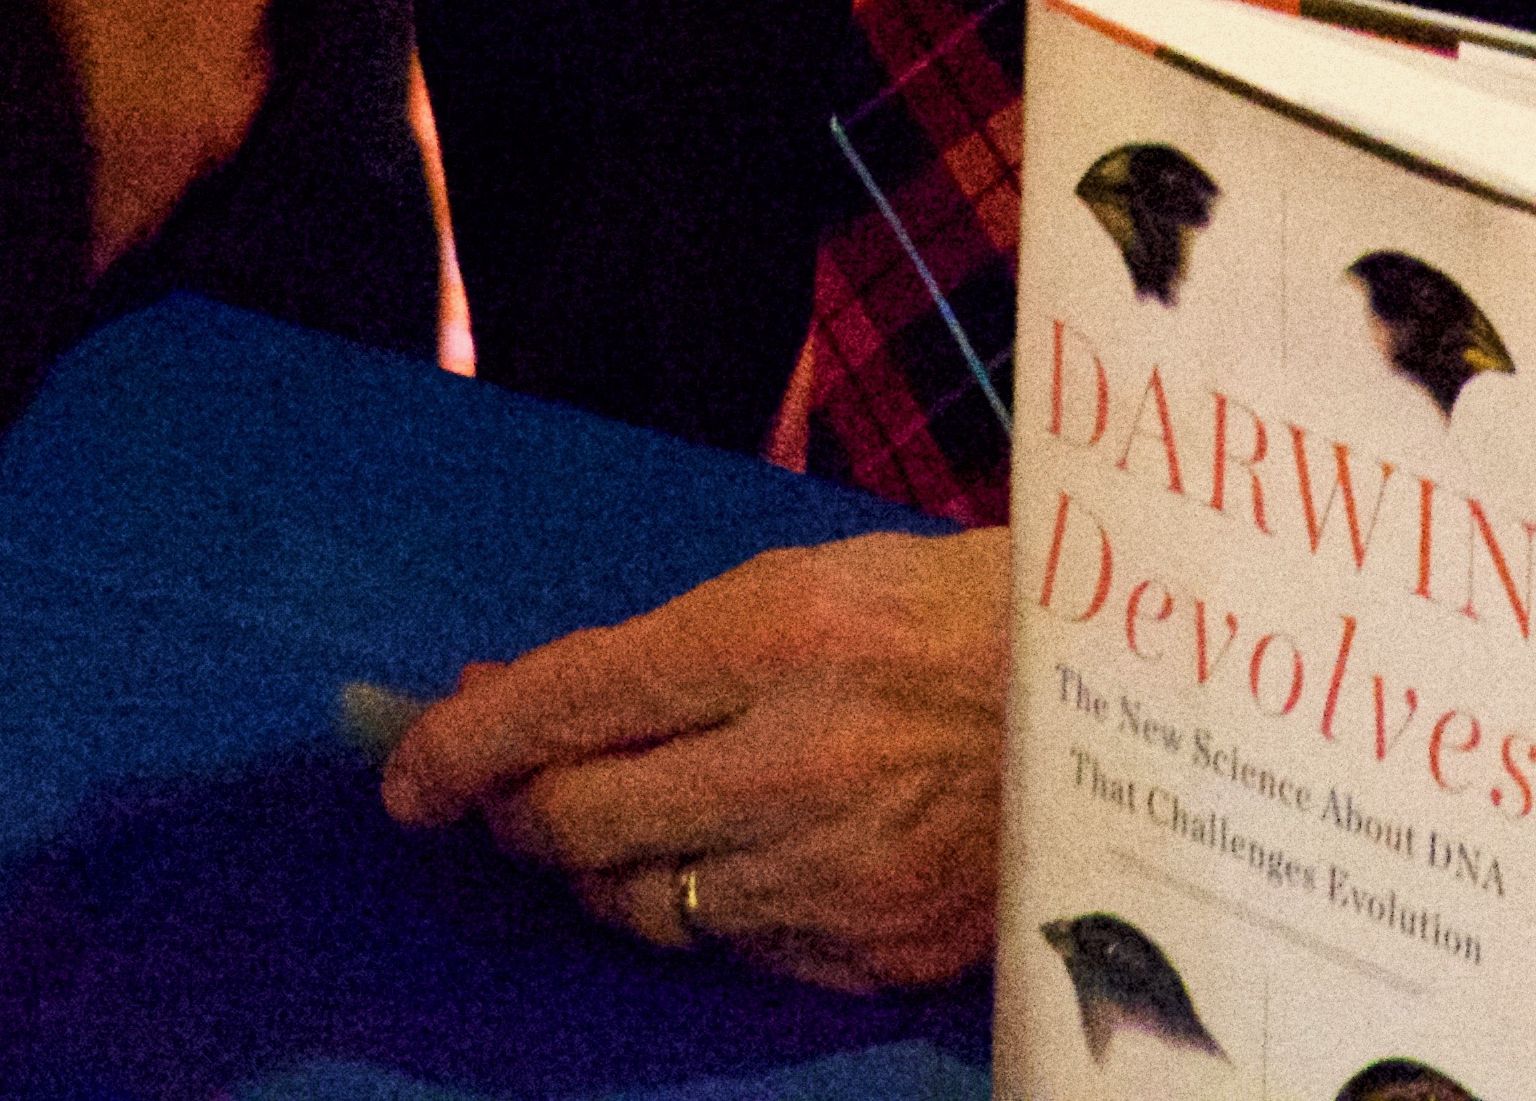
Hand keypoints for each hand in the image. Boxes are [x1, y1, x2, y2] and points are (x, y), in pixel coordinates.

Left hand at [377, 525, 1008, 989]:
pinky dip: (706, 913)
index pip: (570, 700)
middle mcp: (797, 758)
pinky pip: (732, 952)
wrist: (1129, 704)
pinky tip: (732, 866)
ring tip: (624, 828)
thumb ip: (660, 651)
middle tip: (518, 798)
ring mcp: (839, 867)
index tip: (406, 774)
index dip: (464, 744)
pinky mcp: (877, 947)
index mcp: (779, 634)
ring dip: (604, 871)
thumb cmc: (954, 614)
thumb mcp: (804, 584)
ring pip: (641, 904)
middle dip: (522, 815)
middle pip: (582, 823)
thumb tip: (510, 695)